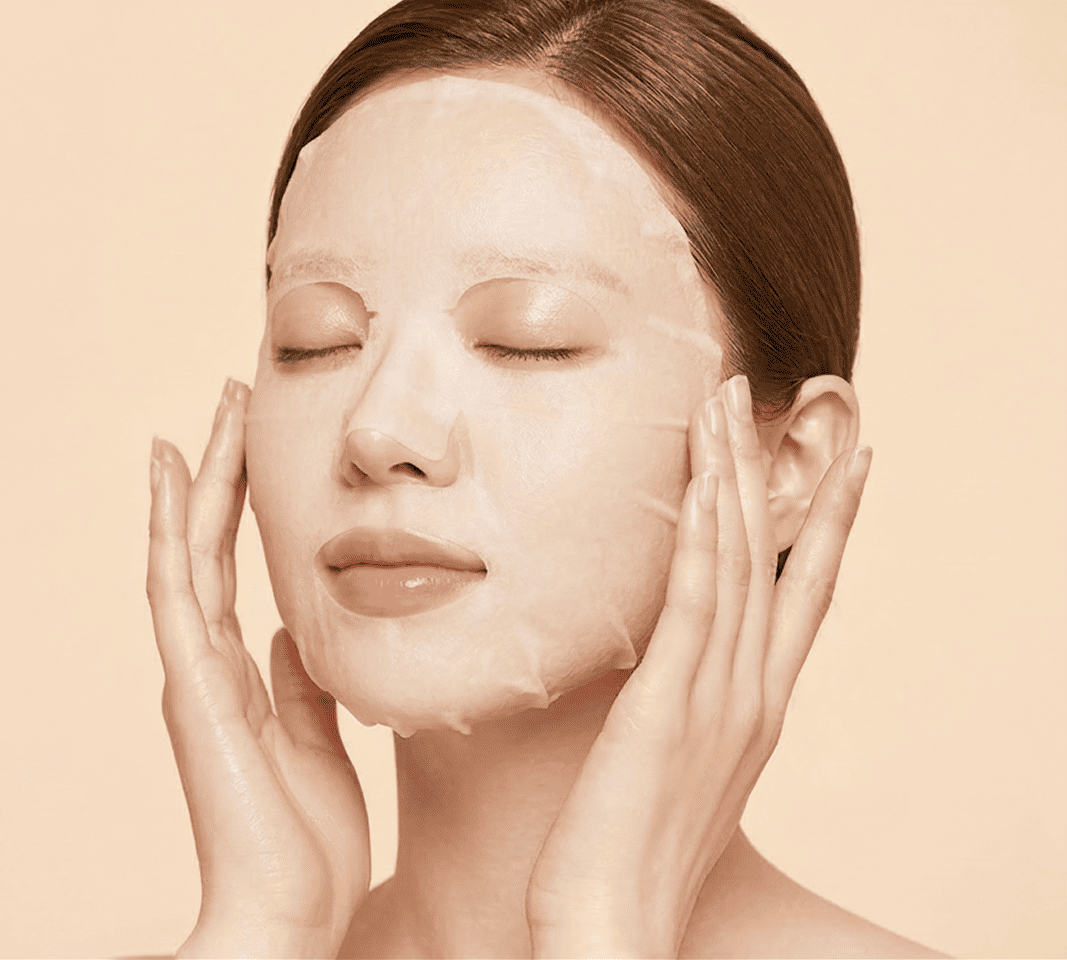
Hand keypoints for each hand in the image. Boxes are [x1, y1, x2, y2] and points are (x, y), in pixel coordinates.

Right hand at [148, 379, 370, 958]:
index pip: (236, 572)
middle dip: (223, 472)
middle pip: (211, 547)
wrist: (285, 910)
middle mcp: (207, 665)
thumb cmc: (305, 844)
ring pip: (189, 550)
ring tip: (214, 409)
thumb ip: (301, 685)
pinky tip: (172, 469)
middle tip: (235, 398)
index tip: (256, 446)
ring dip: (200, 478)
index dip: (244, 507)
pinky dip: (171, 524)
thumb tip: (296, 633)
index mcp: (240, 679)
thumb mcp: (318, 742)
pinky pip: (175, 586)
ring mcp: (193, 671)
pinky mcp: (190, 682)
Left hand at [525, 375, 872, 957]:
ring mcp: (717, 699)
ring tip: (731, 401)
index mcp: (755, 708)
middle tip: (776, 395)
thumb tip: (661, 669)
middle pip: (778, 560)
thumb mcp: (671, 767)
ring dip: (733, 475)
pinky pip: (693, 604)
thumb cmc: (628, 855)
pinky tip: (703, 485)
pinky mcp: (667, 707)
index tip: (847, 460)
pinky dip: (705, 540)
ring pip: (739, 563)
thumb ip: (679, 708)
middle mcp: (751, 695)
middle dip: (779, 471)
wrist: (614, 921)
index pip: (804, 596)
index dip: (829, 524)